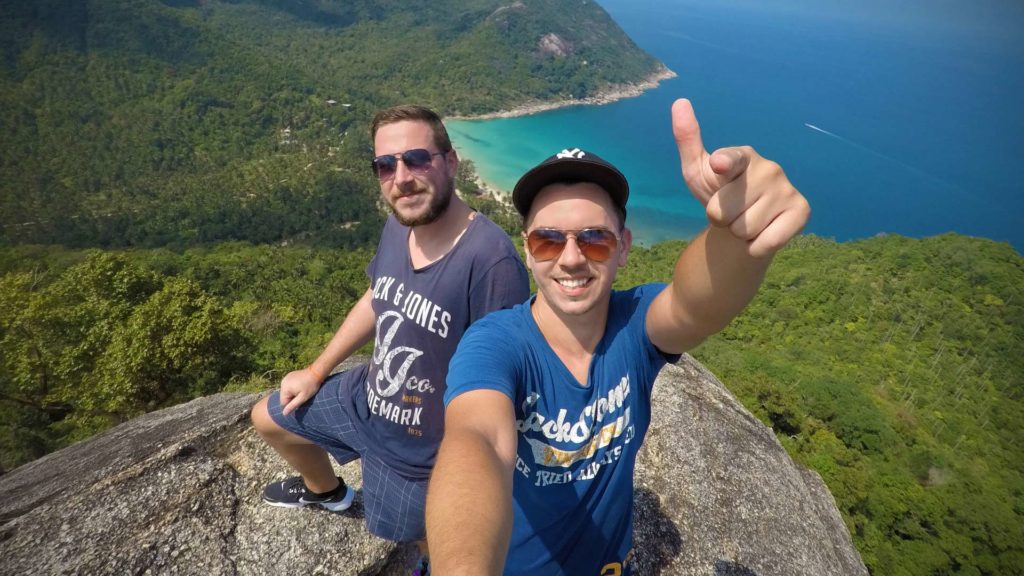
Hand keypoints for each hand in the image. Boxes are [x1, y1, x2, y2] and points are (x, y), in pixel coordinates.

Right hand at [279, 367, 323, 415]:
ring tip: (302, 390)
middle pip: (284, 397)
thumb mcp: (303, 398)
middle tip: (302, 395)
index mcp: (285, 388)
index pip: (283, 402)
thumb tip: (284, 414)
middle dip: (292, 398)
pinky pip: (288, 386)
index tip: (300, 400)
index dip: (292, 404)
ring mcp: (286, 378)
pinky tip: (301, 385)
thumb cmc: (311, 386)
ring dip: (293, 393)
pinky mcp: (289, 376)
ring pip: (287, 391)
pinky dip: (293, 388)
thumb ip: (292, 406)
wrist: (316, 372)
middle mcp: (283, 382)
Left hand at [672, 98, 809, 257]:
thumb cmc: (719, 194)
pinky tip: (762, 233)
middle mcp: (768, 168)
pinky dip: (756, 247)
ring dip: (738, 233)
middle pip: (723, 211)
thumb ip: (688, 140)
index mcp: (742, 155)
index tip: (719, 163)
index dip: (725, 163)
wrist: (743, 225)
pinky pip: (765, 243)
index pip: (732, 160)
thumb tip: (679, 102)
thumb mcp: (697, 171)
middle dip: (719, 219)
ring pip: (744, 229)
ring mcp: (787, 189)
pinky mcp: (802, 211)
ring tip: (745, 221)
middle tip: (730, 213)